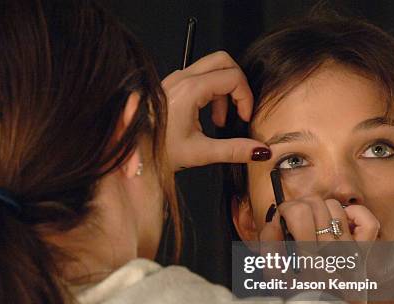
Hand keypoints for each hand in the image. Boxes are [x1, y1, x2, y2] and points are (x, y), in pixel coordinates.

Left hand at [161, 51, 271, 170]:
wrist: (134, 153)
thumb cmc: (158, 151)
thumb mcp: (200, 153)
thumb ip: (234, 150)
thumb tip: (260, 150)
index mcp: (189, 91)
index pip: (233, 77)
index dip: (245, 97)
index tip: (244, 118)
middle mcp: (181, 79)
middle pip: (223, 61)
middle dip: (237, 84)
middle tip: (238, 109)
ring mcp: (175, 80)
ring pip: (211, 68)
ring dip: (223, 90)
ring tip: (218, 120)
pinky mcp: (172, 86)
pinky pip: (199, 77)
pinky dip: (210, 92)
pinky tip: (206, 117)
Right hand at [259, 196, 379, 303]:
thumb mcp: (275, 282)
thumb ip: (269, 249)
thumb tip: (273, 222)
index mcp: (310, 258)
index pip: (298, 211)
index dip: (284, 209)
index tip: (280, 220)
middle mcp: (333, 251)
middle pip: (316, 204)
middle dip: (299, 206)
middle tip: (293, 221)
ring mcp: (351, 251)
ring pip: (336, 207)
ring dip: (320, 210)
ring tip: (312, 224)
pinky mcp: (363, 255)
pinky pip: (368, 223)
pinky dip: (355, 214)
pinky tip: (340, 223)